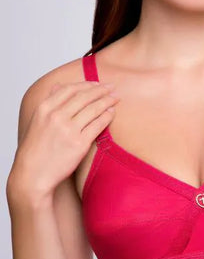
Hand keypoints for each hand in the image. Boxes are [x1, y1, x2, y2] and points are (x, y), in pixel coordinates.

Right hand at [10, 81, 119, 199]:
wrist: (32, 175)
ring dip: (107, 101)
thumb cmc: (35, 149)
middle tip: (112, 87)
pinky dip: (107, 116)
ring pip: (93, 109)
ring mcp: (68, 130)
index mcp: (45, 108)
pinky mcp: (79, 144)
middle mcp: (56, 116)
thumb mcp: (37, 121)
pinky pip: (98, 124)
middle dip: (101, 90)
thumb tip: (58, 85)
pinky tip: (112, 112)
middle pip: (84, 97)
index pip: (70, 89)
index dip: (87, 84)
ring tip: (115, 98)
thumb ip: (49, 102)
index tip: (97, 84)